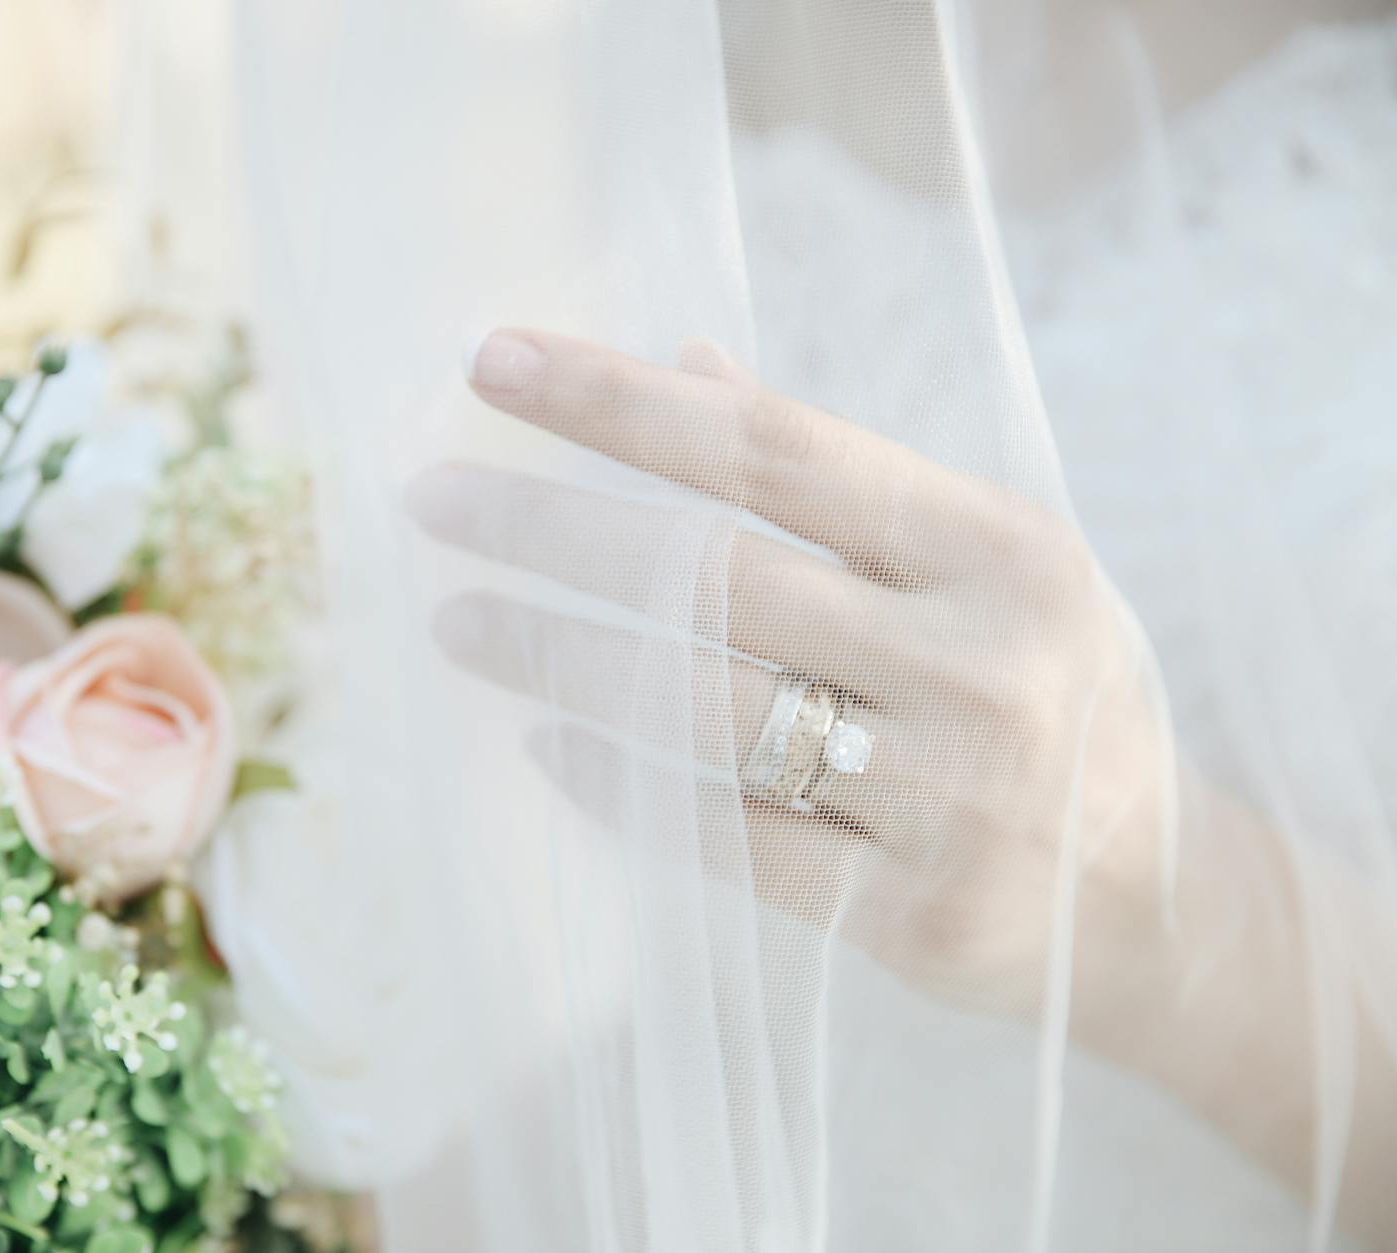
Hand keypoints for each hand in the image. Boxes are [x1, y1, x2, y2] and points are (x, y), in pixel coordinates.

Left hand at [408, 328, 1171, 1027]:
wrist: (1155, 907)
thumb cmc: (1047, 700)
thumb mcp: (981, 568)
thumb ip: (839, 478)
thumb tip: (685, 359)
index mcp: (999, 550)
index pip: (776, 447)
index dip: (623, 401)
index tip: (496, 360)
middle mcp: (977, 663)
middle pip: (717, 573)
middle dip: (553, 529)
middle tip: (434, 500)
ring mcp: (947, 797)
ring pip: (702, 709)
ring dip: (557, 657)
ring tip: (459, 622)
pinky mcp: (908, 914)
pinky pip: (726, 839)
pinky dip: (621, 786)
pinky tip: (545, 743)